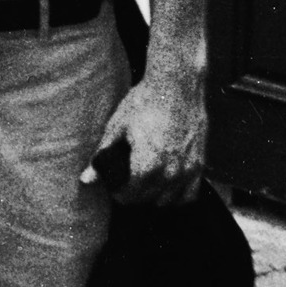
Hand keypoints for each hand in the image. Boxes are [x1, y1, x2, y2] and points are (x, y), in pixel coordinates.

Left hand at [83, 68, 205, 206]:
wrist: (176, 85)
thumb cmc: (143, 102)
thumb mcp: (117, 127)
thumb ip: (102, 156)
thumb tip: (86, 179)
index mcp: (147, 165)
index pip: (130, 196)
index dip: (118, 193)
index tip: (113, 186)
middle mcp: (170, 173)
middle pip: (148, 199)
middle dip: (133, 195)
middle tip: (125, 182)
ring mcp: (188, 170)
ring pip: (169, 201)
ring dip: (154, 197)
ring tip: (144, 183)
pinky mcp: (200, 164)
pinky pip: (190, 194)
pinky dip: (177, 195)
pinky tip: (166, 185)